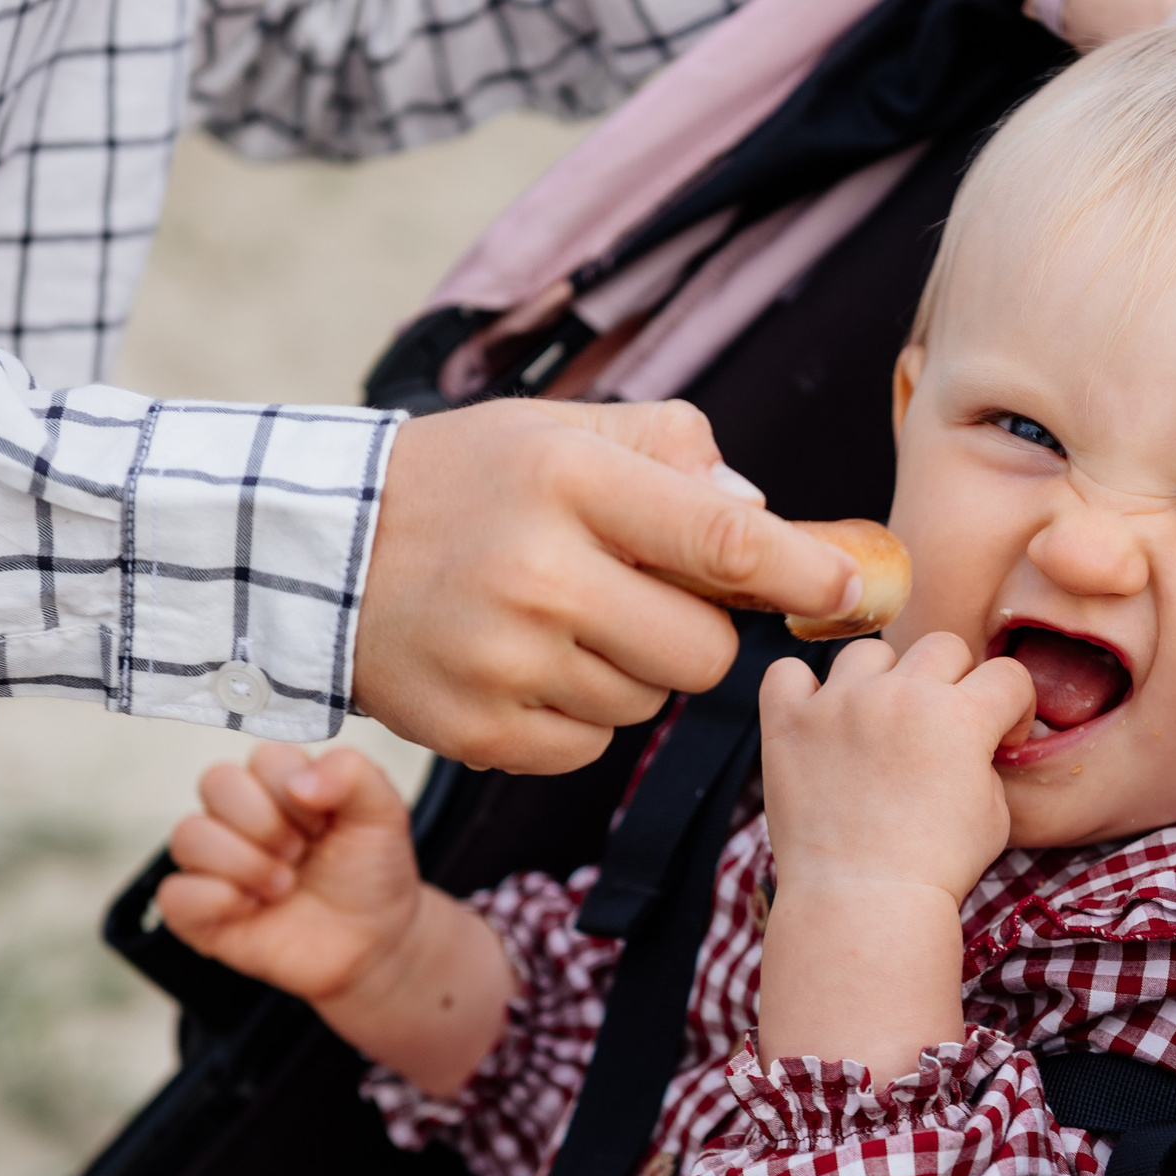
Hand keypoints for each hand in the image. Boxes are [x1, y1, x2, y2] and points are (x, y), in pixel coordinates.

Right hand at [156, 744, 511, 1090]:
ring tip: (284, 886)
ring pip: (189, 836)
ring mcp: (215, 862)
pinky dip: (216, 900)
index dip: (295, 791)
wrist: (373, 941)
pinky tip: (254, 910)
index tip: (324, 824)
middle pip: (216, 783)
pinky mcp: (199, 911)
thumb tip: (300, 780)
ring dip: (246, 864)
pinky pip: (174, 893)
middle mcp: (238, 815)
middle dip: (268, 824)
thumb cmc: (370, 872)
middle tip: (300, 854)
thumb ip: (352, 773)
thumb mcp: (382, 813)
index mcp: (278, 783)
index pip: (262, 758)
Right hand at [354, 398, 864, 773]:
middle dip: (697, 629)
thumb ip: (675, 452)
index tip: (855, 591)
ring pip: (649, 702)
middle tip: (642, 595)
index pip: (722, 540)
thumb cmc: (470, 483)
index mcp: (569, 481)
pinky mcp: (479, 731)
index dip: (803, 574)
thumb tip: (764, 515)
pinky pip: (591, 745)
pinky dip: (580, 715)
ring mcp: (505, 663)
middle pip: (703, 651)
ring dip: (633, 670)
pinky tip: (528, 666)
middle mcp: (539, 574)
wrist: (320, 554)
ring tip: (564, 621)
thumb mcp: (562, 430)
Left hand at [753, 634, 1034, 1075]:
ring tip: (875, 725)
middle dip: (952, 684)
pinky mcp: (789, 723)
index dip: (1012, 708)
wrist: (863, 904)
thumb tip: (972, 740)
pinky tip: (815, 722)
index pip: (1007, 675)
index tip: (998, 739)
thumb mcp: (993, 813)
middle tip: (938, 730)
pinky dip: (800, 691)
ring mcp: (839, 704)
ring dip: (880, 680)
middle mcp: (900, 695)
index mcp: (961, 716)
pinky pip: (786, 673)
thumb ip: (984, 758)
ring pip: (868, 652)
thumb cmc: (937, 868)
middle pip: (943, 647)